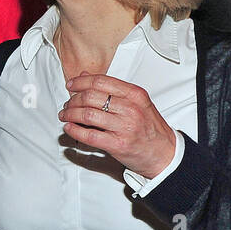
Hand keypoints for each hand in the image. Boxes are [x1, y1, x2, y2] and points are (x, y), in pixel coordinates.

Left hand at [60, 73, 176, 178]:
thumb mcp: (137, 102)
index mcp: (135, 95)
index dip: (80, 82)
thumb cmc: (150, 128)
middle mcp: (130, 109)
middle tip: (67, 104)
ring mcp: (124, 127)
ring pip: (87, 115)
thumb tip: (85, 76)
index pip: (101, 81)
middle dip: (73, 100)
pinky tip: (69, 128)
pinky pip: (89, 135)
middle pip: (90, 97)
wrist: (165, 153)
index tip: (70, 85)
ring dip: (70, 114)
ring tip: (65, 115)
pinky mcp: (118, 145)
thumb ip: (112, 89)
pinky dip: (74, 130)